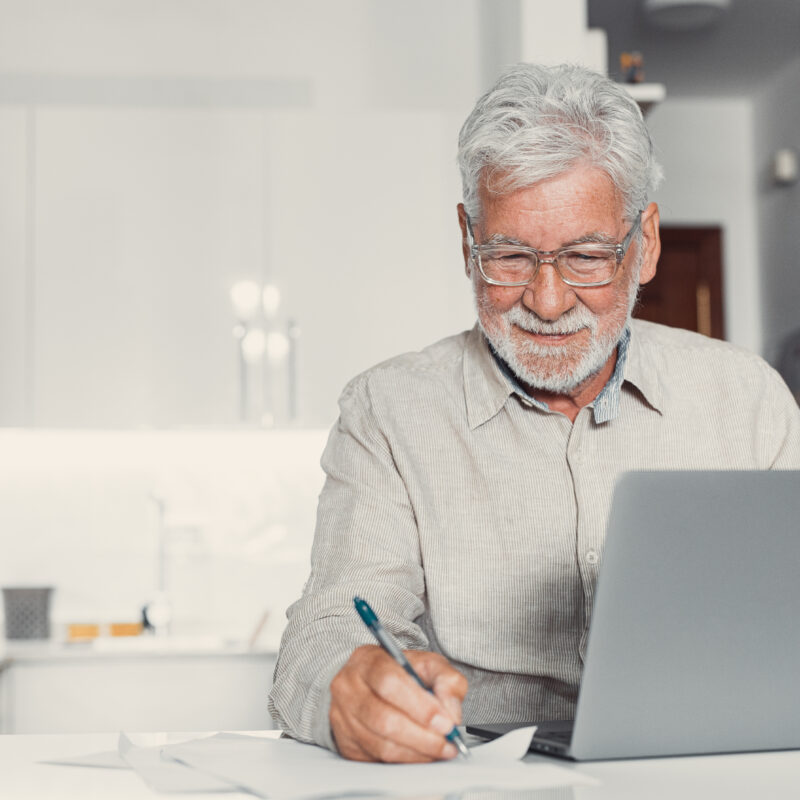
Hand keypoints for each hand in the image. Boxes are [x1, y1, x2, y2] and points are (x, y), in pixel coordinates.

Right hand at [329, 644, 467, 762]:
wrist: (367, 682)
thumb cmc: (398, 672)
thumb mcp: (427, 664)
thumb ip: (446, 680)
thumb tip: (451, 713)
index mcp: (368, 660)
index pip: (390, 683)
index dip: (420, 706)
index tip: (445, 722)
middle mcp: (348, 687)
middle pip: (384, 719)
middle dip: (422, 736)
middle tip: (447, 742)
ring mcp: (343, 717)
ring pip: (380, 744)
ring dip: (417, 752)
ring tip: (440, 750)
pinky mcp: (346, 742)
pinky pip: (376, 759)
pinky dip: (405, 761)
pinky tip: (422, 754)